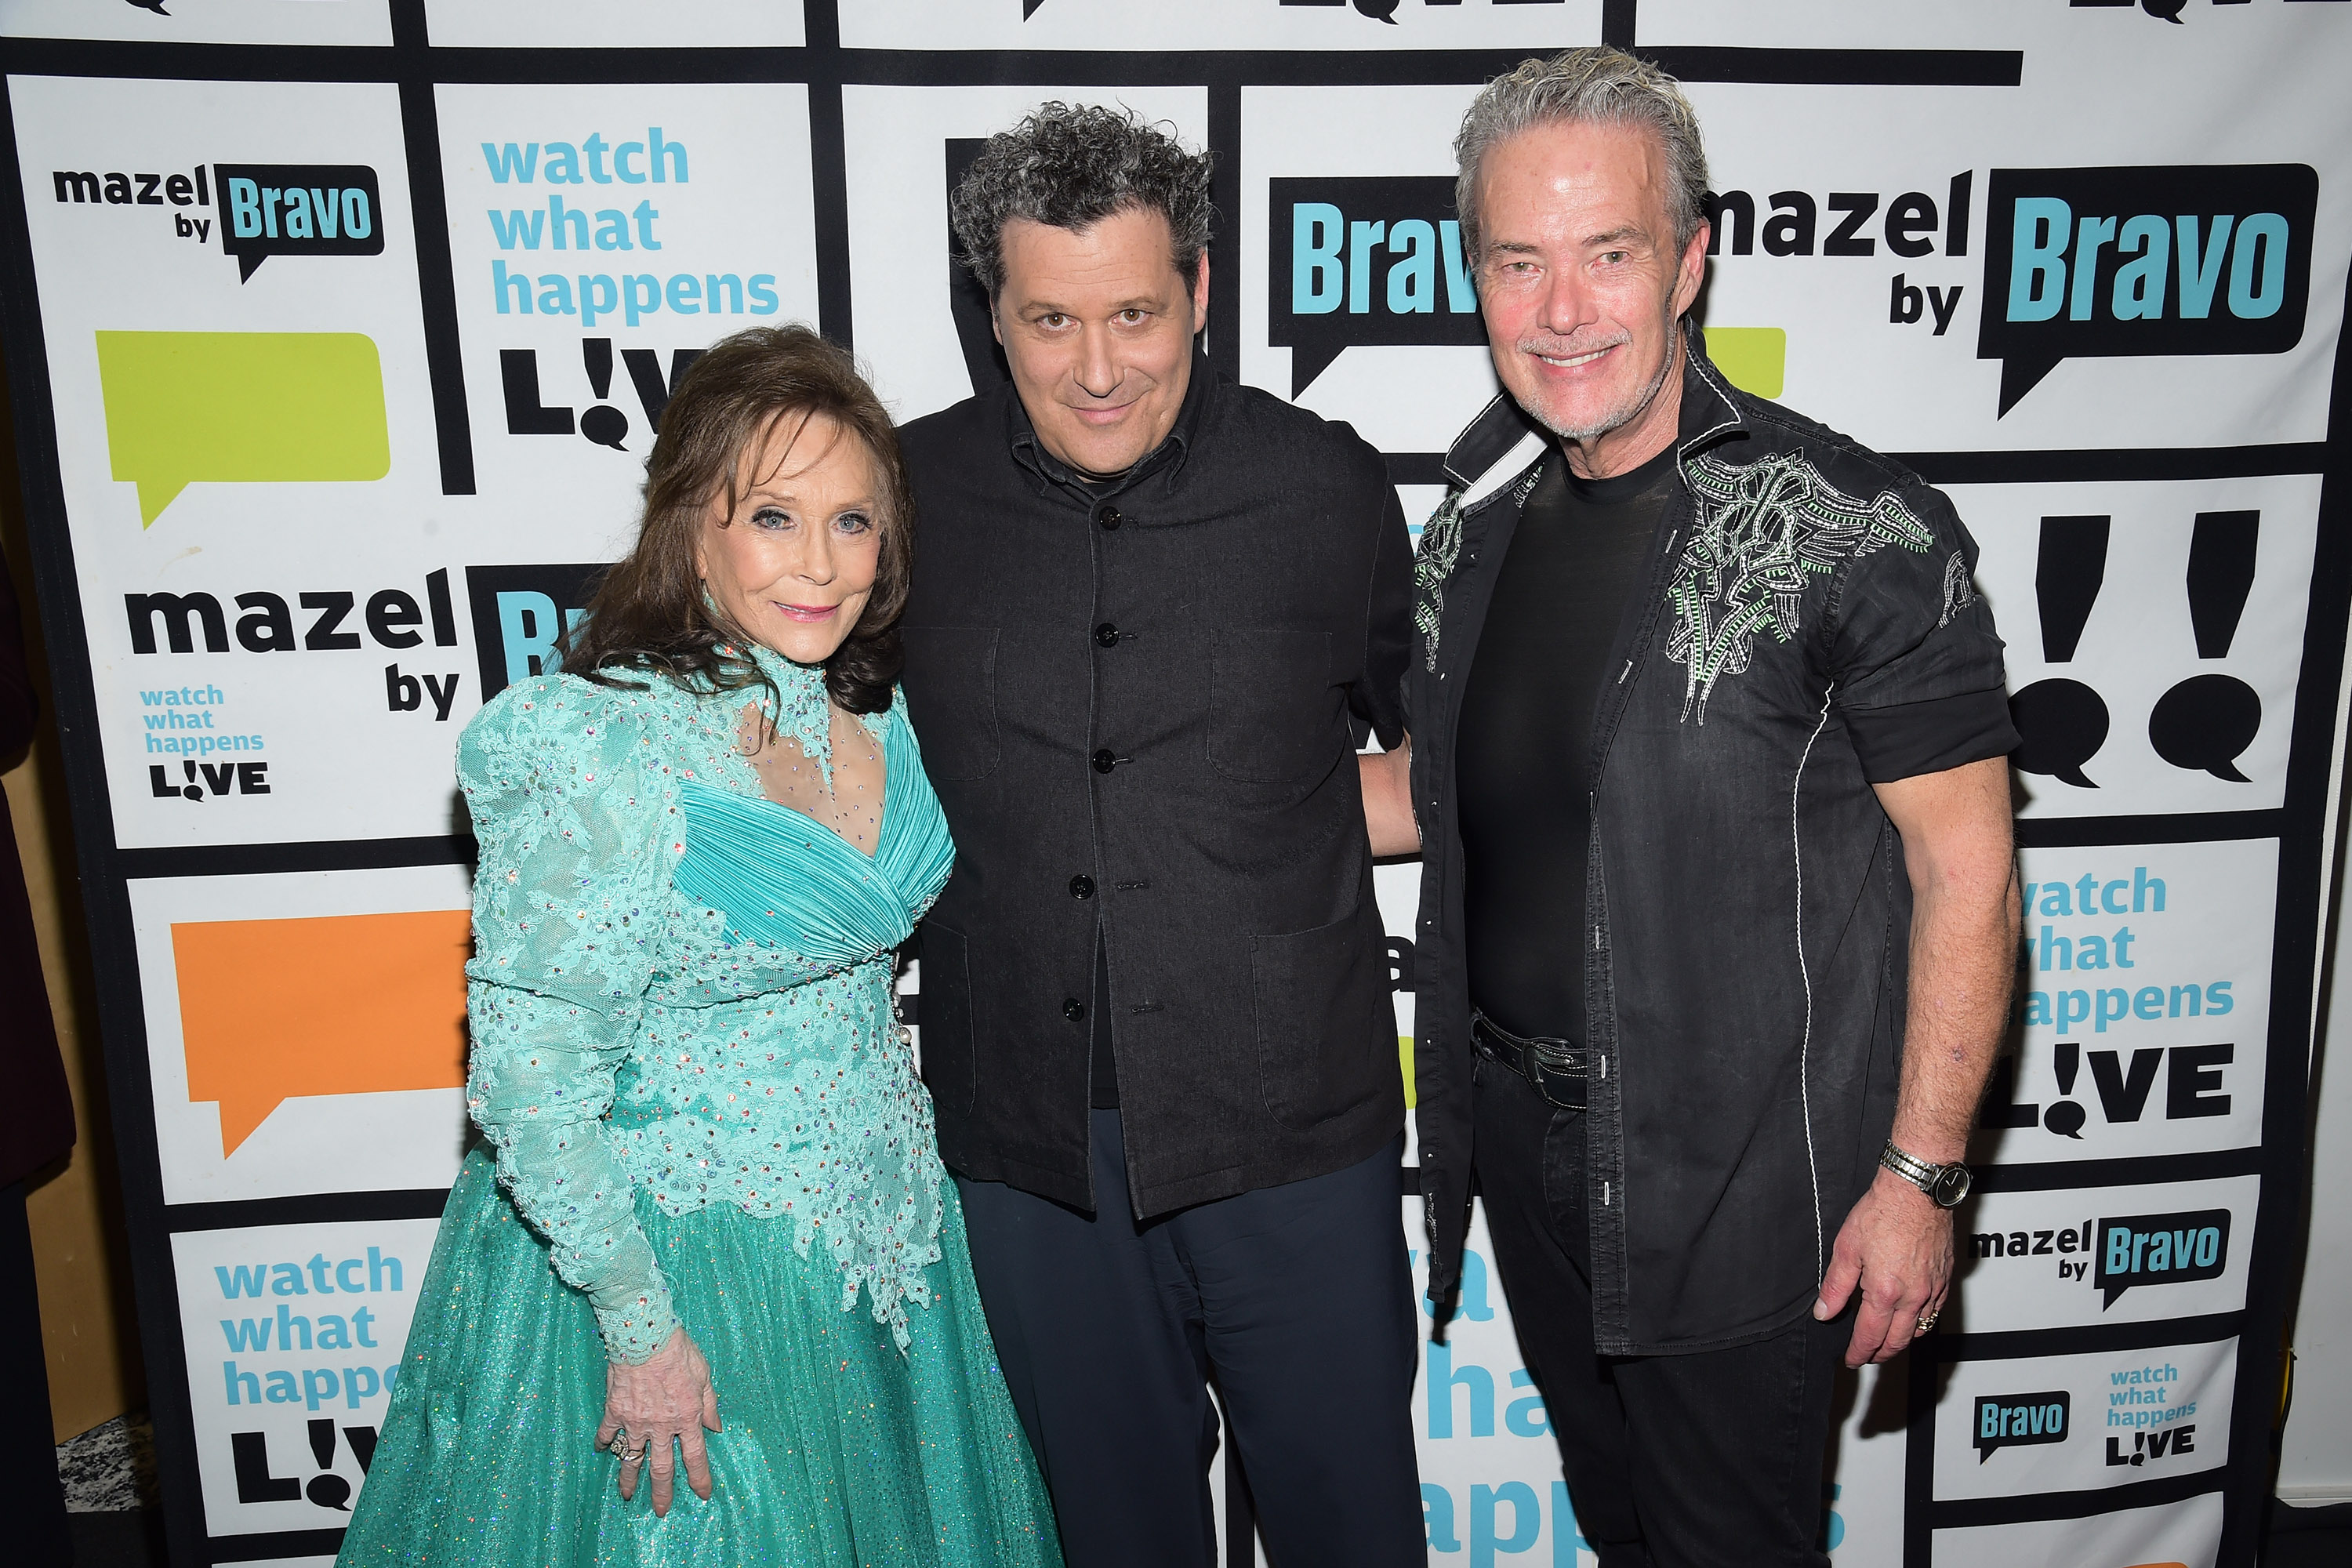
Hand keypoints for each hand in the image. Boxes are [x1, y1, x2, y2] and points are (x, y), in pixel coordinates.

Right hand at [595, 1327, 720, 1514]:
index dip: (700, 1479)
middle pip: (662, 1468)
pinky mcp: (615, 1412)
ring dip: (629, 1479)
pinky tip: (602, 1452)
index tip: (702, 1495)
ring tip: (627, 1495)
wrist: (645, 1339)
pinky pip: (608, 1434)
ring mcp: (636, 1422)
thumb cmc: (679, 1352)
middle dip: (662, 1492)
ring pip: (632, 1459)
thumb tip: (717, 1428)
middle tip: (660, 1511)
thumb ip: (710, 1405)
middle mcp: (661, 1427)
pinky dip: (604, 1444)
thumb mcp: (704, 1376)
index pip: (695, 1457)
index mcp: (687, 1418)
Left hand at [1812, 1167, 1952, 1366]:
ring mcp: (1933, 1289)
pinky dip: (1922, 1324)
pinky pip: (1935, 1312)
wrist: (1916, 1191)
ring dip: (1902, 1342)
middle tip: (1867, 1356)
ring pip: (1920, 1330)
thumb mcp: (1846, 1249)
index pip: (1870, 1336)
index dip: (1858, 1352)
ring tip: (1886, 1343)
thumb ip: (1836, 1286)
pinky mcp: (1945, 1279)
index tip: (1851, 1359)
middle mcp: (1913, 1296)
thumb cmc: (1882, 1212)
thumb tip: (1824, 1311)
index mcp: (1885, 1292)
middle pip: (1898, 1341)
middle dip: (1880, 1354)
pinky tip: (1912, 1320)